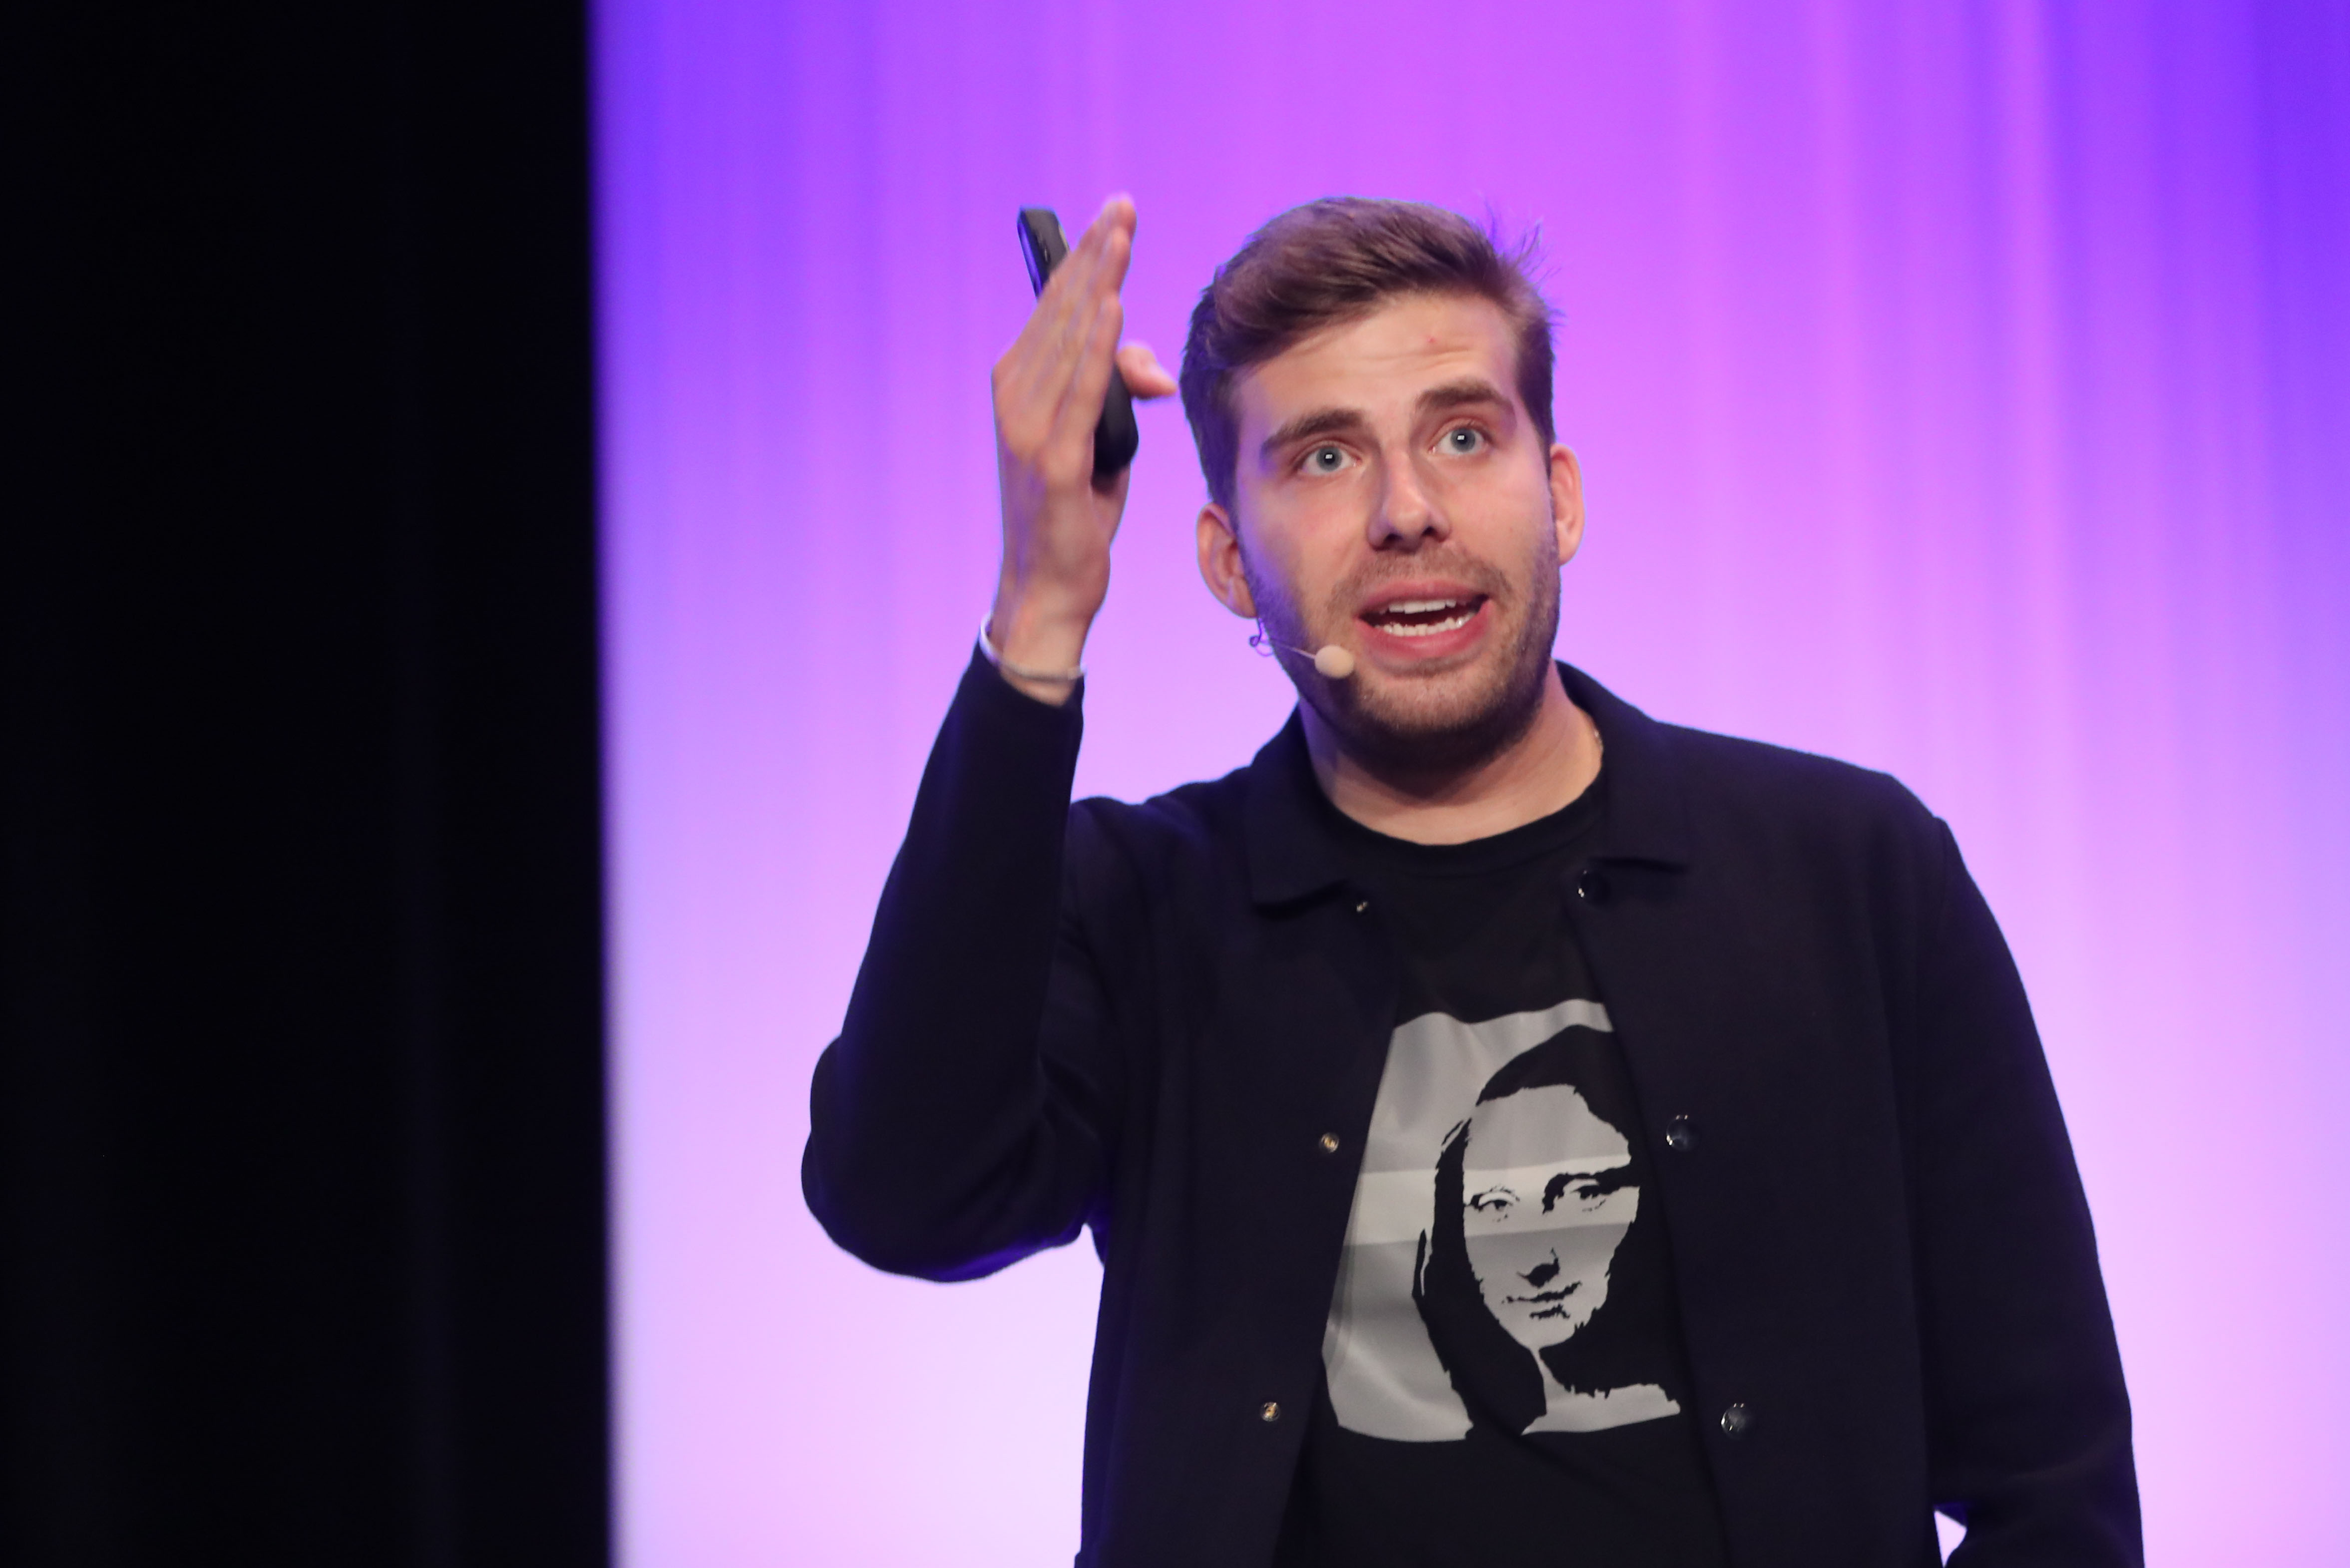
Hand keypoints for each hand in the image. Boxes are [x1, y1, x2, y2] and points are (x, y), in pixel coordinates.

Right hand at [988, 194, 1177, 701]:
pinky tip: (1111, 306)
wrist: (1048, 586)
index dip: (1086, 256)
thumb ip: (1120, 392)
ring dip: (1097, 281)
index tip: (1114, 212)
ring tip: (1120, 233)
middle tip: (1123, 204)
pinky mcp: (1054, 460)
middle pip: (1062, 310)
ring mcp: (1030, 427)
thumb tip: (1153, 369)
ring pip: (1070, 339)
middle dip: (1095, 253)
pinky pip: (1079, 391)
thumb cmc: (1075, 512)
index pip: (1057, 307)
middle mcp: (1015, 396)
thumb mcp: (1105, 441)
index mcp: (1020, 385)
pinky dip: (1096, 346)